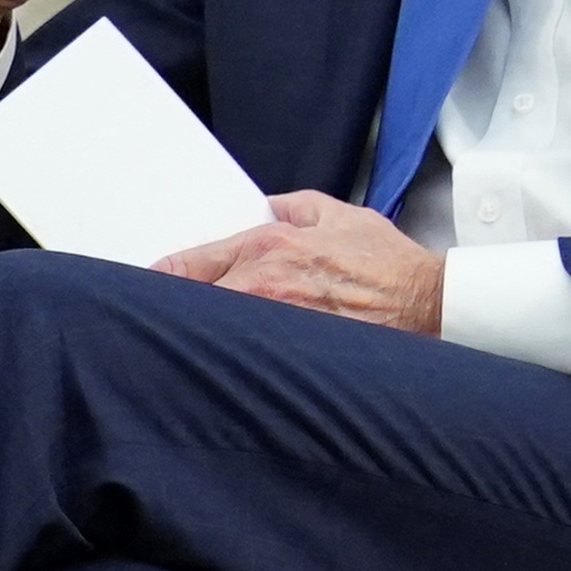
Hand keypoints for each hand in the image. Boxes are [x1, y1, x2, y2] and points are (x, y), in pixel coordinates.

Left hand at [159, 192, 444, 332]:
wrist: (428, 303)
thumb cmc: (387, 263)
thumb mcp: (336, 213)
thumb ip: (289, 207)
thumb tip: (260, 209)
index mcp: (268, 247)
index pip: (189, 264)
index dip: (159, 278)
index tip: (143, 287)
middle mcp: (263, 286)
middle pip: (189, 303)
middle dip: (171, 310)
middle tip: (150, 322)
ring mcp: (274, 323)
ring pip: (212, 333)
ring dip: (198, 335)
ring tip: (183, 345)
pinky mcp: (291, 355)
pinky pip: (245, 357)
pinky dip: (231, 358)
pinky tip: (226, 363)